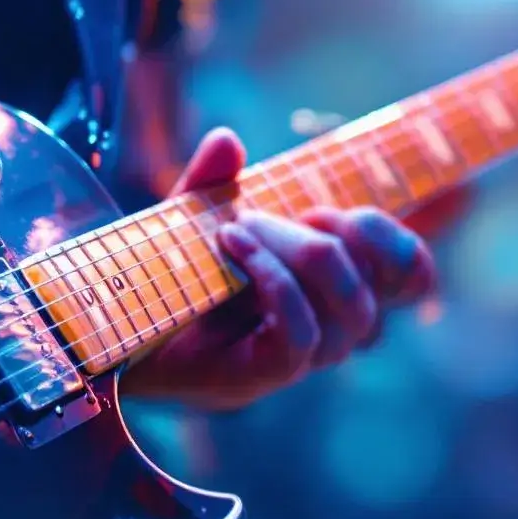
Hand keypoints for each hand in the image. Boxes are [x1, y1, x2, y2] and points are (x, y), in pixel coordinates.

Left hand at [121, 129, 450, 409]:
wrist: (107, 337)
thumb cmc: (160, 284)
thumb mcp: (187, 221)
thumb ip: (210, 182)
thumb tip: (228, 141)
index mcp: (327, 288)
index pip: (410, 278)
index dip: (403, 245)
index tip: (340, 209)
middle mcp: (324, 329)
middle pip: (379, 286)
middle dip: (340, 234)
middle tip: (276, 212)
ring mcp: (297, 358)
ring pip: (348, 310)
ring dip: (297, 251)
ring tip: (241, 229)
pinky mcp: (263, 377)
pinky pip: (301, 335)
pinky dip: (273, 281)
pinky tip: (232, 248)